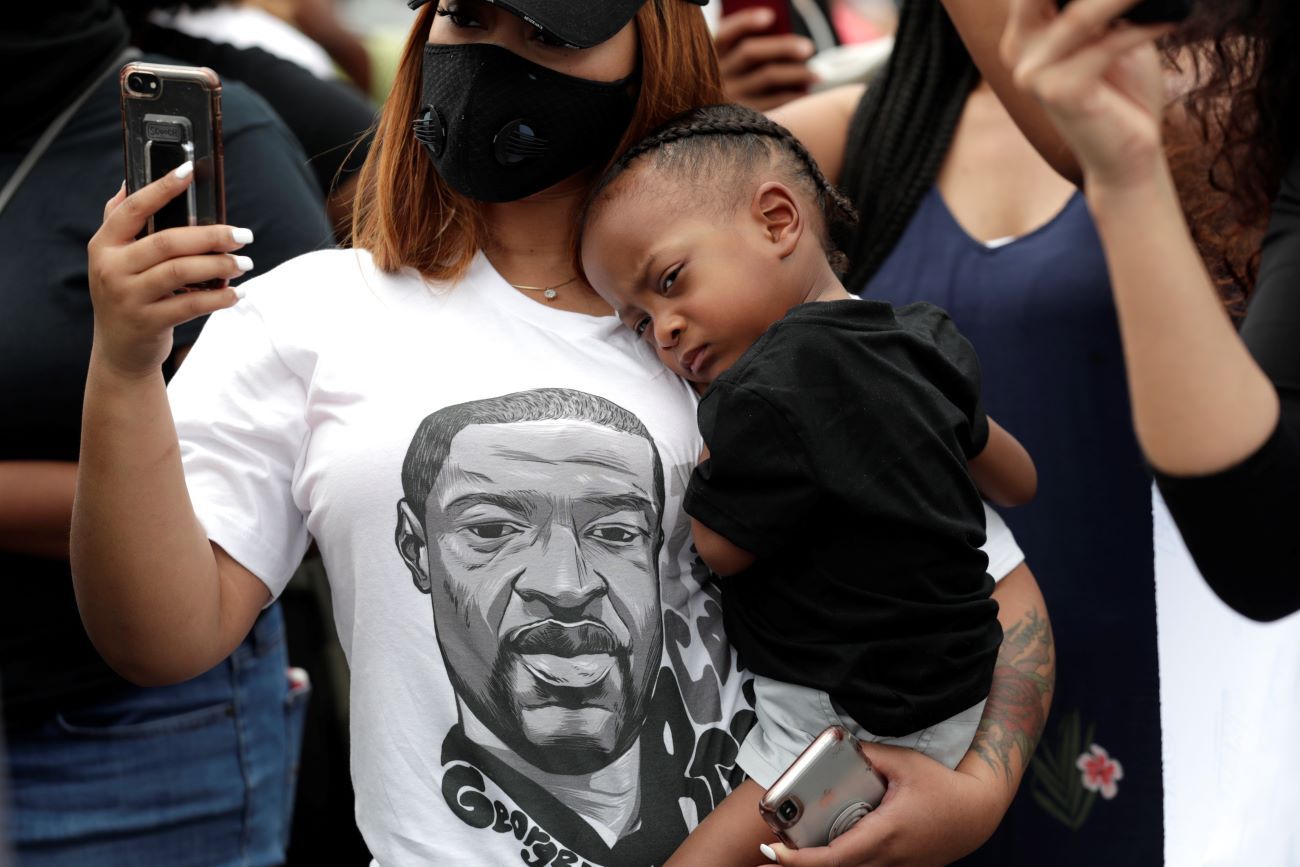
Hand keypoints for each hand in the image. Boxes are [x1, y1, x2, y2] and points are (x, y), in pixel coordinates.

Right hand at [87, 164, 252, 377]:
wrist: (120, 351)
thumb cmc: (128, 294)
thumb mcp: (115, 260)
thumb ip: (120, 223)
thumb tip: (127, 181)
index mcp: (105, 244)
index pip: (133, 208)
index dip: (161, 188)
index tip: (189, 170)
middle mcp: (111, 268)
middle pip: (167, 241)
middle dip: (211, 236)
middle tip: (244, 236)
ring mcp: (127, 296)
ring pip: (181, 272)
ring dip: (219, 266)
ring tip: (244, 264)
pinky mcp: (147, 322)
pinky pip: (190, 305)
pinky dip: (218, 298)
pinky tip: (237, 293)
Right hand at [716, 8, 817, 111]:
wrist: (715, 134)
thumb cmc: (735, 87)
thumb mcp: (732, 67)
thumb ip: (749, 51)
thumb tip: (782, 36)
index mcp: (711, 56)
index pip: (725, 33)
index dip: (746, 22)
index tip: (770, 16)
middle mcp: (717, 76)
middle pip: (750, 52)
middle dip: (783, 46)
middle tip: (808, 48)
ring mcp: (728, 98)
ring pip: (767, 76)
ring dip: (797, 72)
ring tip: (817, 74)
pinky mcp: (742, 117)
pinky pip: (772, 103)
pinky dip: (792, 96)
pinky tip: (805, 94)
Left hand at [754, 743, 1005, 866]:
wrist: (977, 814)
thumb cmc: (943, 788)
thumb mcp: (906, 763)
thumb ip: (870, 754)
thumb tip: (841, 745)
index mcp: (884, 833)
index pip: (835, 856)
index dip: (800, 859)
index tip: (774, 850)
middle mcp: (887, 858)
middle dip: (799, 866)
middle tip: (768, 854)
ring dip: (819, 865)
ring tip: (788, 852)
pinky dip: (841, 863)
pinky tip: (823, 851)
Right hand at [1003, 0, 1174, 187]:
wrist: (1126, 154)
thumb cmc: (1121, 91)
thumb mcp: (1109, 31)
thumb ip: (1098, 3)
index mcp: (1024, 30)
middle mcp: (1018, 48)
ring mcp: (1032, 72)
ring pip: (1084, 14)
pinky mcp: (1060, 92)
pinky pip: (1108, 44)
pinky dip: (1145, 27)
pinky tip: (1172, 19)